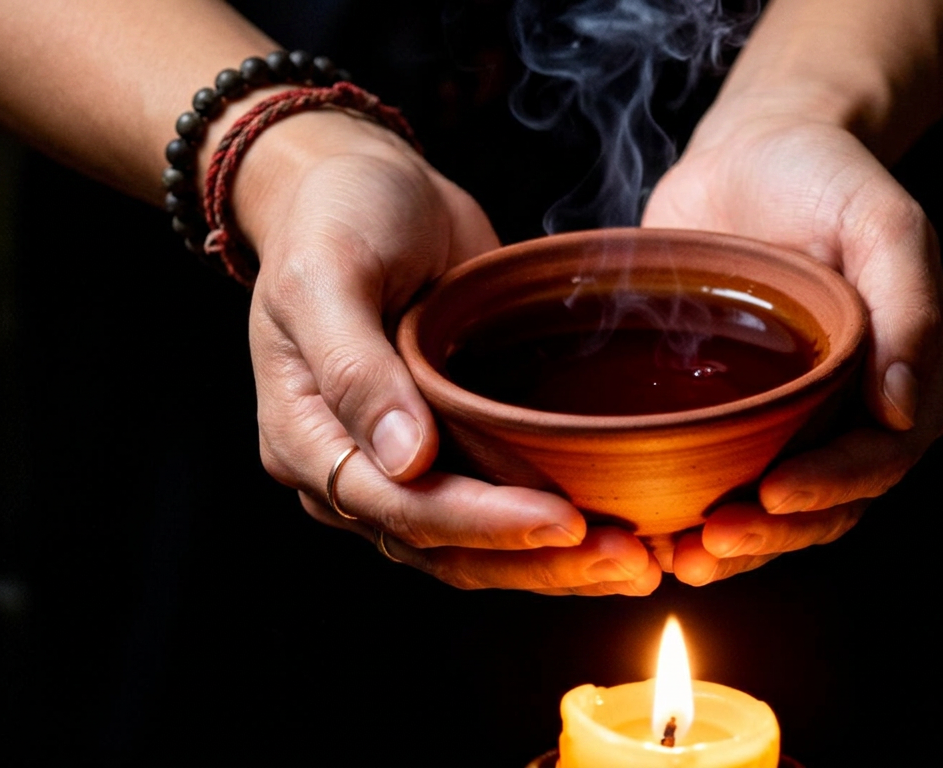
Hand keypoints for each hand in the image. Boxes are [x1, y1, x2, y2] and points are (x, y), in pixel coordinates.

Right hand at [235, 110, 660, 594]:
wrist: (364, 184)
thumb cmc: (337, 216)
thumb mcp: (329, 273)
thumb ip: (355, 366)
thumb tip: (405, 459)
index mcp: (306, 439)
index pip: (399, 508)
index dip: (482, 524)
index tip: (562, 520)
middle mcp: (352, 469)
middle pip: (444, 547)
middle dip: (534, 561)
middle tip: (625, 559)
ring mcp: (404, 465)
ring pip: (476, 549)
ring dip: (553, 564)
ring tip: (636, 562)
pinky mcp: (453, 447)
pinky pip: (499, 511)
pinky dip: (554, 533)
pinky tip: (615, 535)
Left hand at [643, 95, 942, 585]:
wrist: (754, 152)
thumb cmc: (826, 179)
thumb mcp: (883, 222)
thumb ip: (910, 307)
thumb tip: (905, 410)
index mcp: (907, 382)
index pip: (878, 460)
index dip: (831, 487)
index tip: (774, 491)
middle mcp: (855, 418)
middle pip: (826, 507)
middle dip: (774, 532)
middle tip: (713, 539)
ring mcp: (793, 425)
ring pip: (776, 514)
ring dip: (735, 546)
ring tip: (680, 558)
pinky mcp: (735, 420)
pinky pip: (725, 485)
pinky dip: (697, 518)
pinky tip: (657, 534)